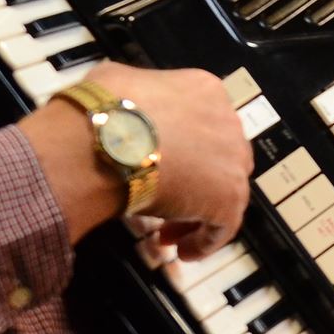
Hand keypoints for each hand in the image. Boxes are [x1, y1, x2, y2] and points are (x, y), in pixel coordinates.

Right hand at [84, 61, 252, 257]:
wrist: (103, 140)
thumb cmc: (100, 111)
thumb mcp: (117, 82)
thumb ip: (133, 93)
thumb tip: (120, 102)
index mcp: (205, 90)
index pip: (204, 125)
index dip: (185, 151)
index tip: (158, 169)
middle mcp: (228, 122)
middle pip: (219, 159)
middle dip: (195, 183)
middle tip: (165, 204)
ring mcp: (233, 160)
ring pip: (224, 192)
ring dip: (196, 214)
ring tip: (166, 236)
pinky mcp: (230, 196)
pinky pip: (223, 226)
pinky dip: (204, 241)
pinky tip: (181, 251)